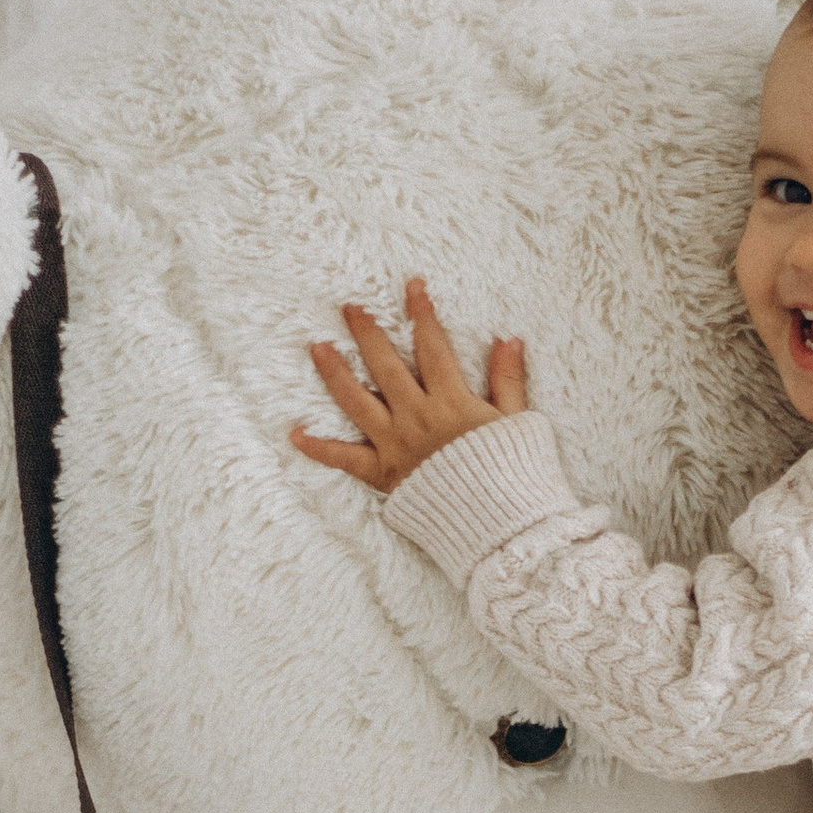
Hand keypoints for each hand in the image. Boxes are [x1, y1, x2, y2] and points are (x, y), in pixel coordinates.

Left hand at [290, 280, 527, 492]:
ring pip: (357, 402)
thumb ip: (508, 380)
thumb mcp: (517, 422)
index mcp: (451, 402)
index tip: (411, 287)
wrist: (499, 525)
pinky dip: (319, 448)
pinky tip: (295, 433)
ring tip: (317, 348)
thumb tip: (509, 340)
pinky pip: (345, 459)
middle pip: (385, 366)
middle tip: (348, 307)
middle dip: (366, 332)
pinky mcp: (383, 474)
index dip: (422, 314)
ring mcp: (396, 445)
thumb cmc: (513, 474)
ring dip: (335, 373)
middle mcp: (418, 418)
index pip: (432, 347)